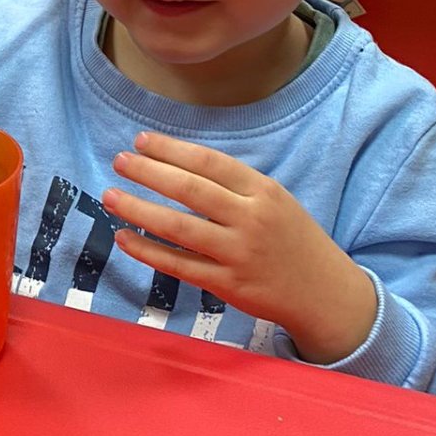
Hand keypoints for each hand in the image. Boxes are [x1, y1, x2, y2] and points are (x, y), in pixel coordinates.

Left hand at [106, 133, 377, 364]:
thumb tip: (178, 164)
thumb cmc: (294, 239)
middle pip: (190, 191)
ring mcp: (237, 254)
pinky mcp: (226, 285)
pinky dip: (148, 251)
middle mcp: (250, 219)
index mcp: (263, 192)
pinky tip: (124, 237)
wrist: (326, 294)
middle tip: (119, 161)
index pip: (209, 163)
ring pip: (179, 228)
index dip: (171, 149)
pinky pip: (178, 265)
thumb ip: (235, 185)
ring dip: (139, 209)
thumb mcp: (276, 201)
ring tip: (110, 195)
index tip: (141, 141)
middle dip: (149, 172)